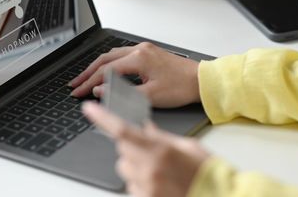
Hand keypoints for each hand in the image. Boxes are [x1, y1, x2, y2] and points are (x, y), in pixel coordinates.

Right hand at [70, 42, 200, 107]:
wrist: (201, 80)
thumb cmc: (181, 87)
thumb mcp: (151, 96)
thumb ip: (123, 93)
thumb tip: (101, 91)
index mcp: (139, 59)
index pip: (106, 71)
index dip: (90, 83)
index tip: (78, 92)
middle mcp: (139, 50)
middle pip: (105, 59)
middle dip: (87, 72)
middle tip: (75, 84)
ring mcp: (144, 50)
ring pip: (112, 56)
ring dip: (97, 67)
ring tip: (85, 78)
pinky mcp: (149, 53)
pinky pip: (122, 55)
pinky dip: (109, 64)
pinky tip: (105, 71)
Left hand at [83, 102, 209, 196]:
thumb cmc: (208, 172)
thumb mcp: (187, 147)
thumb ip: (161, 137)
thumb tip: (143, 127)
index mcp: (159, 150)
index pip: (122, 130)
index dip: (102, 118)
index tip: (89, 109)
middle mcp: (149, 170)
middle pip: (122, 150)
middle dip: (130, 145)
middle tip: (150, 147)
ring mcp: (147, 188)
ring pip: (125, 169)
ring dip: (135, 165)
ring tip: (160, 169)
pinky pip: (132, 186)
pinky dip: (141, 181)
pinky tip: (160, 182)